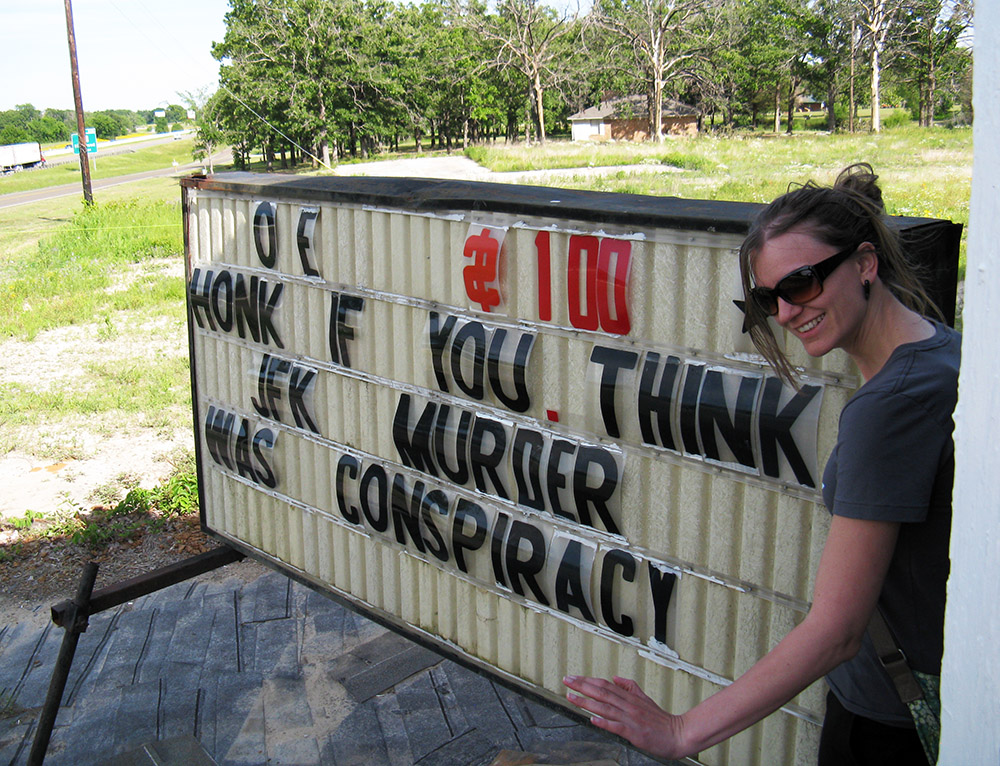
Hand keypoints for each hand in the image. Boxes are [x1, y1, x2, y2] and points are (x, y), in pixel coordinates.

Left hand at [563, 675, 688, 758]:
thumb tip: (615, 678)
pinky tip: (592, 719)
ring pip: (605, 707)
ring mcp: (631, 718)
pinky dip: (604, 722)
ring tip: (571, 697)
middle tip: (567, 681)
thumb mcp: (644, 698)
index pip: (605, 685)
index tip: (574, 677)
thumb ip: (630, 687)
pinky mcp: (634, 732)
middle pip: (602, 692)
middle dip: (582, 686)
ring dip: (586, 702)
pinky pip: (617, 726)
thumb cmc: (661, 720)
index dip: (588, 680)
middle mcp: (628, 705)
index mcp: (630, 697)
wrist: (678, 734)